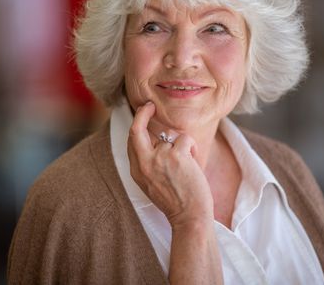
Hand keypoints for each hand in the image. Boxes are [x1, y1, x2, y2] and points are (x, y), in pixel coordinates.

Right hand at [127, 102, 214, 227]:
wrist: (189, 217)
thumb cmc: (175, 201)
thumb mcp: (151, 184)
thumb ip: (148, 163)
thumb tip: (153, 141)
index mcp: (136, 170)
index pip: (131, 140)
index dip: (137, 124)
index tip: (143, 114)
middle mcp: (144, 163)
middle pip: (136, 129)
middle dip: (143, 114)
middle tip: (150, 106)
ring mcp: (159, 158)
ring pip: (170, 136)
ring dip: (181, 146)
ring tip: (186, 165)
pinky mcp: (176, 155)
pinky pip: (184, 139)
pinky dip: (192, 147)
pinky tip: (193, 163)